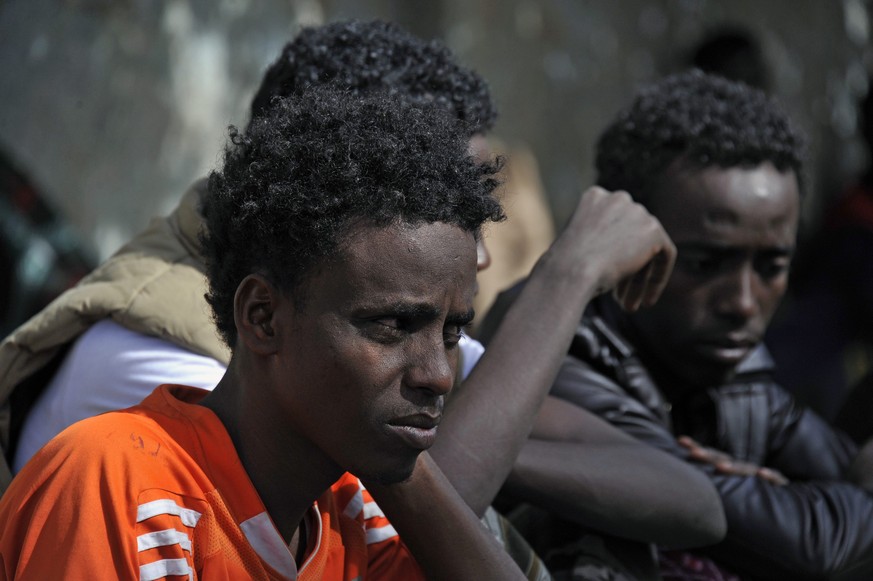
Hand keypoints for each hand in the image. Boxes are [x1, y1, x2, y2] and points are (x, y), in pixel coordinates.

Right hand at [557, 187, 675, 311]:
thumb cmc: (563, 268)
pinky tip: (646, 301)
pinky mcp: (653, 229)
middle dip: (628, 271)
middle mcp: (618, 199)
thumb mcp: (576, 249)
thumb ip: (597, 244)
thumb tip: (616, 260)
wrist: (569, 271)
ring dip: (638, 280)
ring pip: (647, 249)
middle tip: (619, 299)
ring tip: (629, 306)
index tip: (608, 281)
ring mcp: (637, 211)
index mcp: (594, 198)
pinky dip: (657, 278)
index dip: (613, 256)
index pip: (614, 227)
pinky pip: (665, 255)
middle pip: (632, 237)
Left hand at [678, 436, 787, 484]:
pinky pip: (775, 480)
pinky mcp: (777, 484)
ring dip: (734, 468)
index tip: (680, 441)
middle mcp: (741, 468)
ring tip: (721, 468)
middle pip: (723, 460)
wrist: (782, 499)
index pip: (709, 456)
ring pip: (746, 469)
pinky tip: (763, 475)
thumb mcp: (724, 486)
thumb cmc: (746, 495)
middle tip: (694, 454)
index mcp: (727, 467)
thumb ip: (706, 480)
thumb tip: (675, 475)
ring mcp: (758, 475)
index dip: (695, 448)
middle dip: (708, 456)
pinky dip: (770, 477)